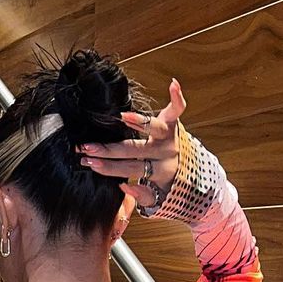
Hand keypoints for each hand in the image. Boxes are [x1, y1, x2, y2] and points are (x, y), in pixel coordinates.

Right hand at [75, 77, 186, 212]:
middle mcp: (165, 154)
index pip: (130, 169)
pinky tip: (173, 83)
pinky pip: (178, 109)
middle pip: (134, 150)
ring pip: (153, 128)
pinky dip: (176, 96)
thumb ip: (143, 196)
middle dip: (108, 149)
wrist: (195, 173)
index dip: (109, 168)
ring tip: (121, 117)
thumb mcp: (159, 197)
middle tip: (87, 147)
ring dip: (137, 121)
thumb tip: (124, 185)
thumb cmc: (170, 184)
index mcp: (160, 173)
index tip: (90, 164)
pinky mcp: (176, 122)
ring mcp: (171, 136)